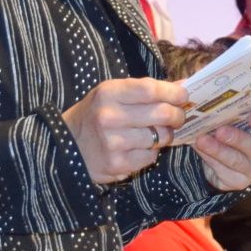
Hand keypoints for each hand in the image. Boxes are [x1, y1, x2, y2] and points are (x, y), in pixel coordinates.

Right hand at [65, 77, 187, 183]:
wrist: (66, 147)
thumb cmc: (96, 115)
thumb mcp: (113, 94)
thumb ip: (145, 90)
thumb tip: (184, 86)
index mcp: (108, 92)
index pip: (150, 89)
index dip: (173, 93)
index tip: (183, 96)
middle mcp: (109, 116)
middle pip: (162, 114)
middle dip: (177, 116)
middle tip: (177, 117)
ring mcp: (112, 142)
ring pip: (160, 137)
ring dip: (164, 136)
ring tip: (155, 134)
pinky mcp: (116, 164)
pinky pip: (150, 157)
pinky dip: (150, 153)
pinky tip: (138, 149)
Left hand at [189, 107, 250, 192]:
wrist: (228, 152)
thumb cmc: (240, 126)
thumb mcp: (243, 115)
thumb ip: (239, 106)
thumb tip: (218, 92)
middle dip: (240, 139)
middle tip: (221, 130)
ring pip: (240, 163)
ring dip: (220, 151)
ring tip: (203, 140)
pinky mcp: (241, 183)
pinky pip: (225, 172)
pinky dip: (211, 159)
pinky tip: (201, 149)